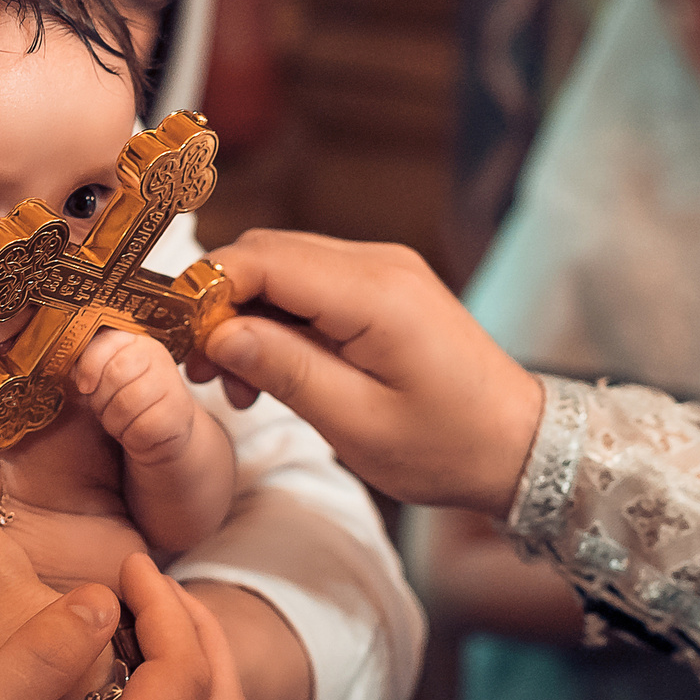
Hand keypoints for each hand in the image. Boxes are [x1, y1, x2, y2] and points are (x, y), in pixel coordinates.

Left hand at [73, 330, 197, 464]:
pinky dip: (131, 438)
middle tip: (105, 410)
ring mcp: (172, 386)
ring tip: (121, 423)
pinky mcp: (179, 415)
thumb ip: (90, 367)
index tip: (84, 386)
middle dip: (101, 399)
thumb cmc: (128, 404)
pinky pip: (141, 428)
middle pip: (115, 374)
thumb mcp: (106, 381)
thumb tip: (72, 368)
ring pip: (126, 403)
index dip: (89, 366)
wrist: (164, 435)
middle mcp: (159, 359)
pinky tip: (136, 435)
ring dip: (114, 422)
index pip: (107, 342)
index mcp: (138, 343)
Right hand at [192, 229, 545, 517]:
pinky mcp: (382, 286)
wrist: (518, 444)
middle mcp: (379, 263)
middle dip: (219, 304)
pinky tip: (271, 368)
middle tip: (202, 370)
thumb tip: (219, 333)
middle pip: (265, 253)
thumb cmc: (446, 446)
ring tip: (236, 383)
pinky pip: (309, 282)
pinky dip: (276, 318)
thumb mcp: (356, 423)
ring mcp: (383, 269)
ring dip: (245, 314)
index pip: (262, 259)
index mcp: (375, 294)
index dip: (207, 292)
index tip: (180, 344)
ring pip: (282, 265)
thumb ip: (285, 370)